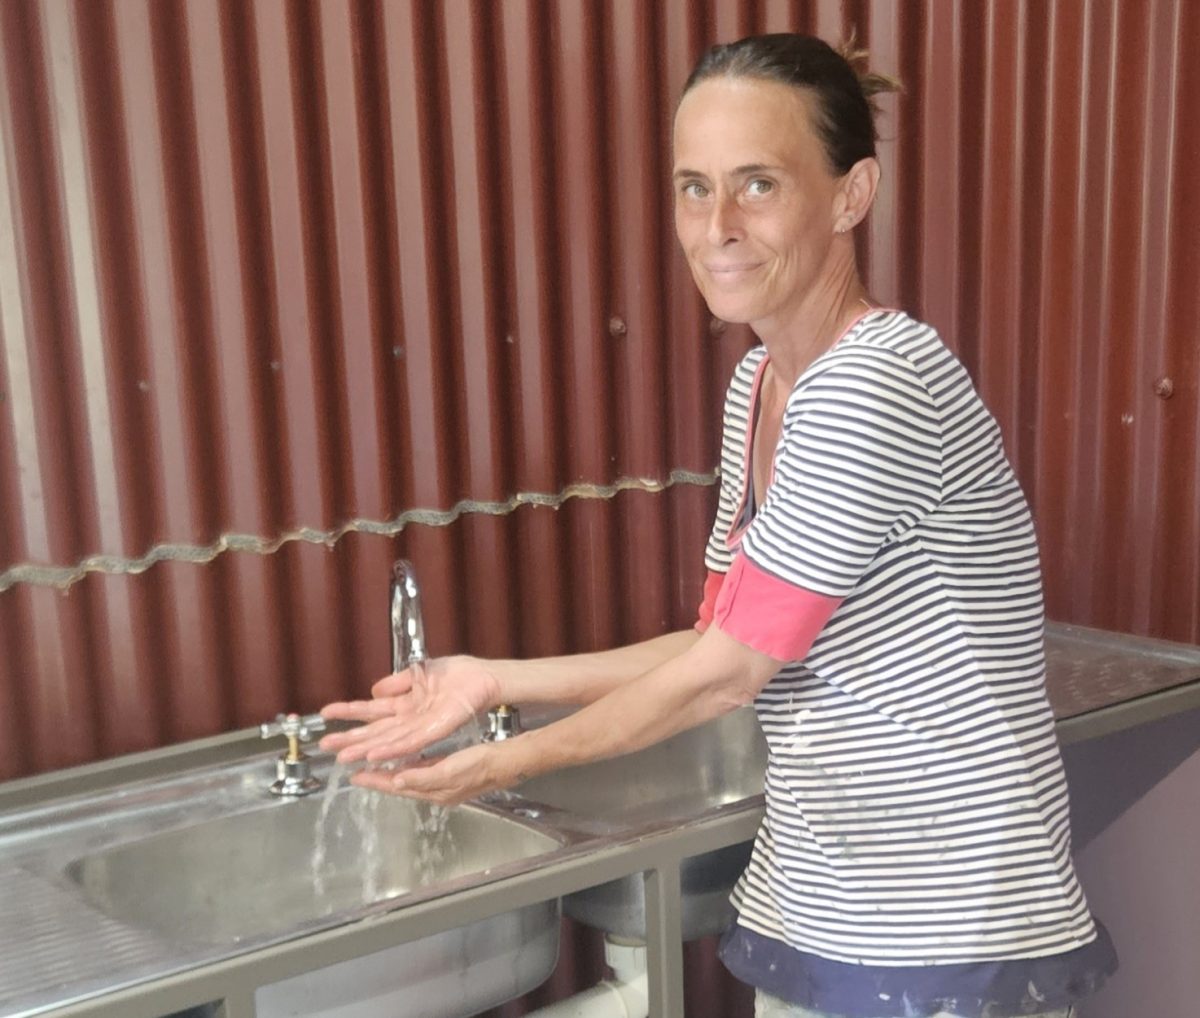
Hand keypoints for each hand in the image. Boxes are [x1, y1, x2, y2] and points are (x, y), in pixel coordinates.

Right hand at [319, 655, 501, 763]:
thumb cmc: (459, 675)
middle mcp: (410, 719)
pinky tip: (374, 755)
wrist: (484, 678)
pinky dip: (392, 749)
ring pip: (388, 741)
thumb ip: (396, 683)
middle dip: (349, 739)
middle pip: (374, 731)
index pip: (371, 710)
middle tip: (324, 745)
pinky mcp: (436, 729)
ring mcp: (422, 726)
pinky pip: (411, 742)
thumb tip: (373, 691)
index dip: (348, 712)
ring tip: (343, 757)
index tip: (325, 713)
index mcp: (405, 704)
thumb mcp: (419, 674)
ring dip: (364, 749)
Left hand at [349, 742, 520, 805]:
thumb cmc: (482, 766)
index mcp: (433, 791)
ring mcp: (442, 782)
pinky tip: (406, 760)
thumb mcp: (451, 771)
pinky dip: (409, 766)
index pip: (397, 787)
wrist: (506, 762)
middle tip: (358, 770)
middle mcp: (435, 789)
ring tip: (375, 765)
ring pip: (409, 777)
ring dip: (392, 772)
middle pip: (399, 785)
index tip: (355, 776)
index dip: (376, 781)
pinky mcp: (450, 772)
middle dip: (379, 778)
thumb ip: (423, 776)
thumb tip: (396, 781)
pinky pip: (422, 770)